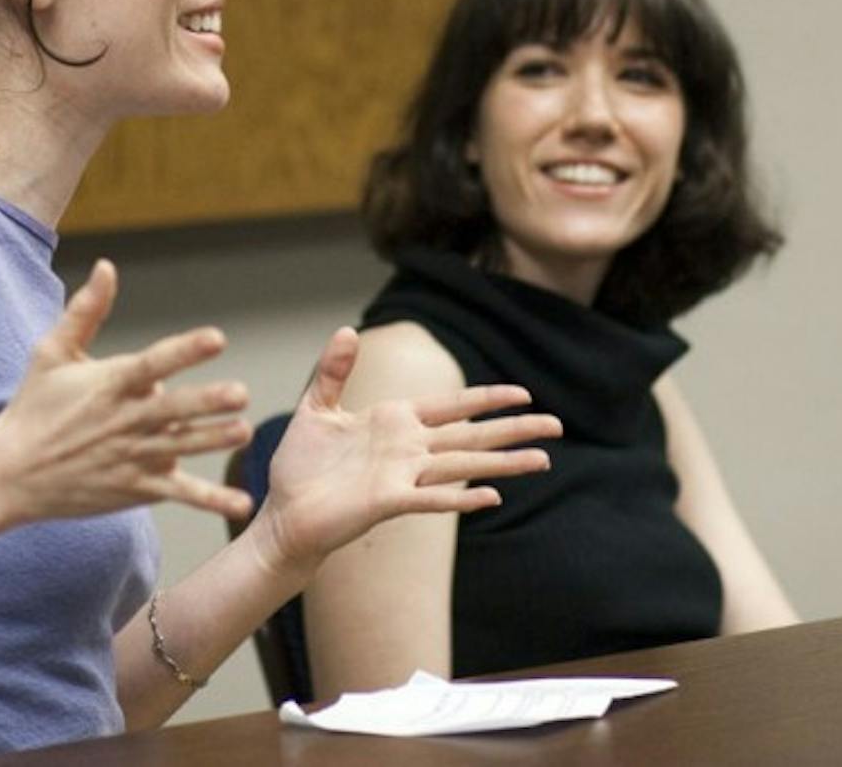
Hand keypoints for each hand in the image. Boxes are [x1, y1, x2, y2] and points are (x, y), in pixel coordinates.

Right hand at [0, 260, 254, 524]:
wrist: (9, 474)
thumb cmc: (33, 406)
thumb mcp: (51, 353)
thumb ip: (85, 311)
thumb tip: (107, 266)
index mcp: (109, 384)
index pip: (152, 364)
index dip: (185, 351)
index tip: (216, 338)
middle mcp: (123, 420)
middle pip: (172, 409)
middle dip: (206, 402)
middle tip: (240, 394)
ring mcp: (131, 457)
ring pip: (180, 447)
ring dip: (213, 440)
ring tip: (244, 433)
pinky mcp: (135, 488)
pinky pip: (178, 493)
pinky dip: (210, 499)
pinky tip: (242, 503)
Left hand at [250, 327, 562, 577]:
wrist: (284, 511)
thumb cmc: (301, 466)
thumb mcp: (316, 408)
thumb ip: (335, 371)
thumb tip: (346, 330)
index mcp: (395, 422)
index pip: (451, 407)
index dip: (486, 399)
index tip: (524, 393)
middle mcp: (407, 449)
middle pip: (471, 435)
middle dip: (513, 429)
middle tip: (557, 426)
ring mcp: (401, 476)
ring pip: (462, 466)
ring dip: (502, 464)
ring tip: (543, 460)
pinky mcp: (386, 501)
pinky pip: (431, 498)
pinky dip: (460, 497)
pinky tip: (492, 496)